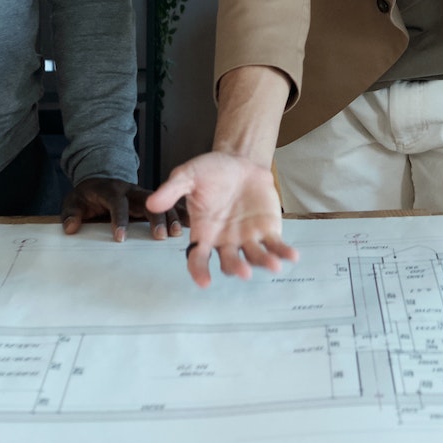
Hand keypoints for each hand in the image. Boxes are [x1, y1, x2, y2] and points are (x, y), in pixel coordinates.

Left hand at [61, 176, 178, 241]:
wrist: (100, 182)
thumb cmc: (88, 196)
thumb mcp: (74, 201)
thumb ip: (71, 213)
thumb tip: (71, 227)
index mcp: (111, 190)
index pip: (117, 203)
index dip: (119, 220)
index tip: (120, 238)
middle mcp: (131, 191)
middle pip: (146, 201)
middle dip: (154, 218)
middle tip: (159, 236)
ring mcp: (144, 195)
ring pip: (161, 203)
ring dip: (170, 217)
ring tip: (177, 234)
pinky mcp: (153, 201)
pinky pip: (169, 205)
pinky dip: (180, 214)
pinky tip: (191, 224)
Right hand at [145, 151, 297, 287]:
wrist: (239, 161)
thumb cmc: (210, 171)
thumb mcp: (187, 175)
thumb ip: (171, 190)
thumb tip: (151, 203)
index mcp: (204, 233)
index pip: (198, 258)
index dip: (199, 271)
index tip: (204, 282)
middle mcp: (225, 241)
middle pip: (229, 262)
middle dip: (236, 268)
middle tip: (242, 271)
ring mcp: (248, 238)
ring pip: (254, 257)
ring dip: (263, 263)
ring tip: (273, 265)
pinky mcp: (268, 230)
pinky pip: (276, 246)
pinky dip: (283, 253)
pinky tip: (292, 257)